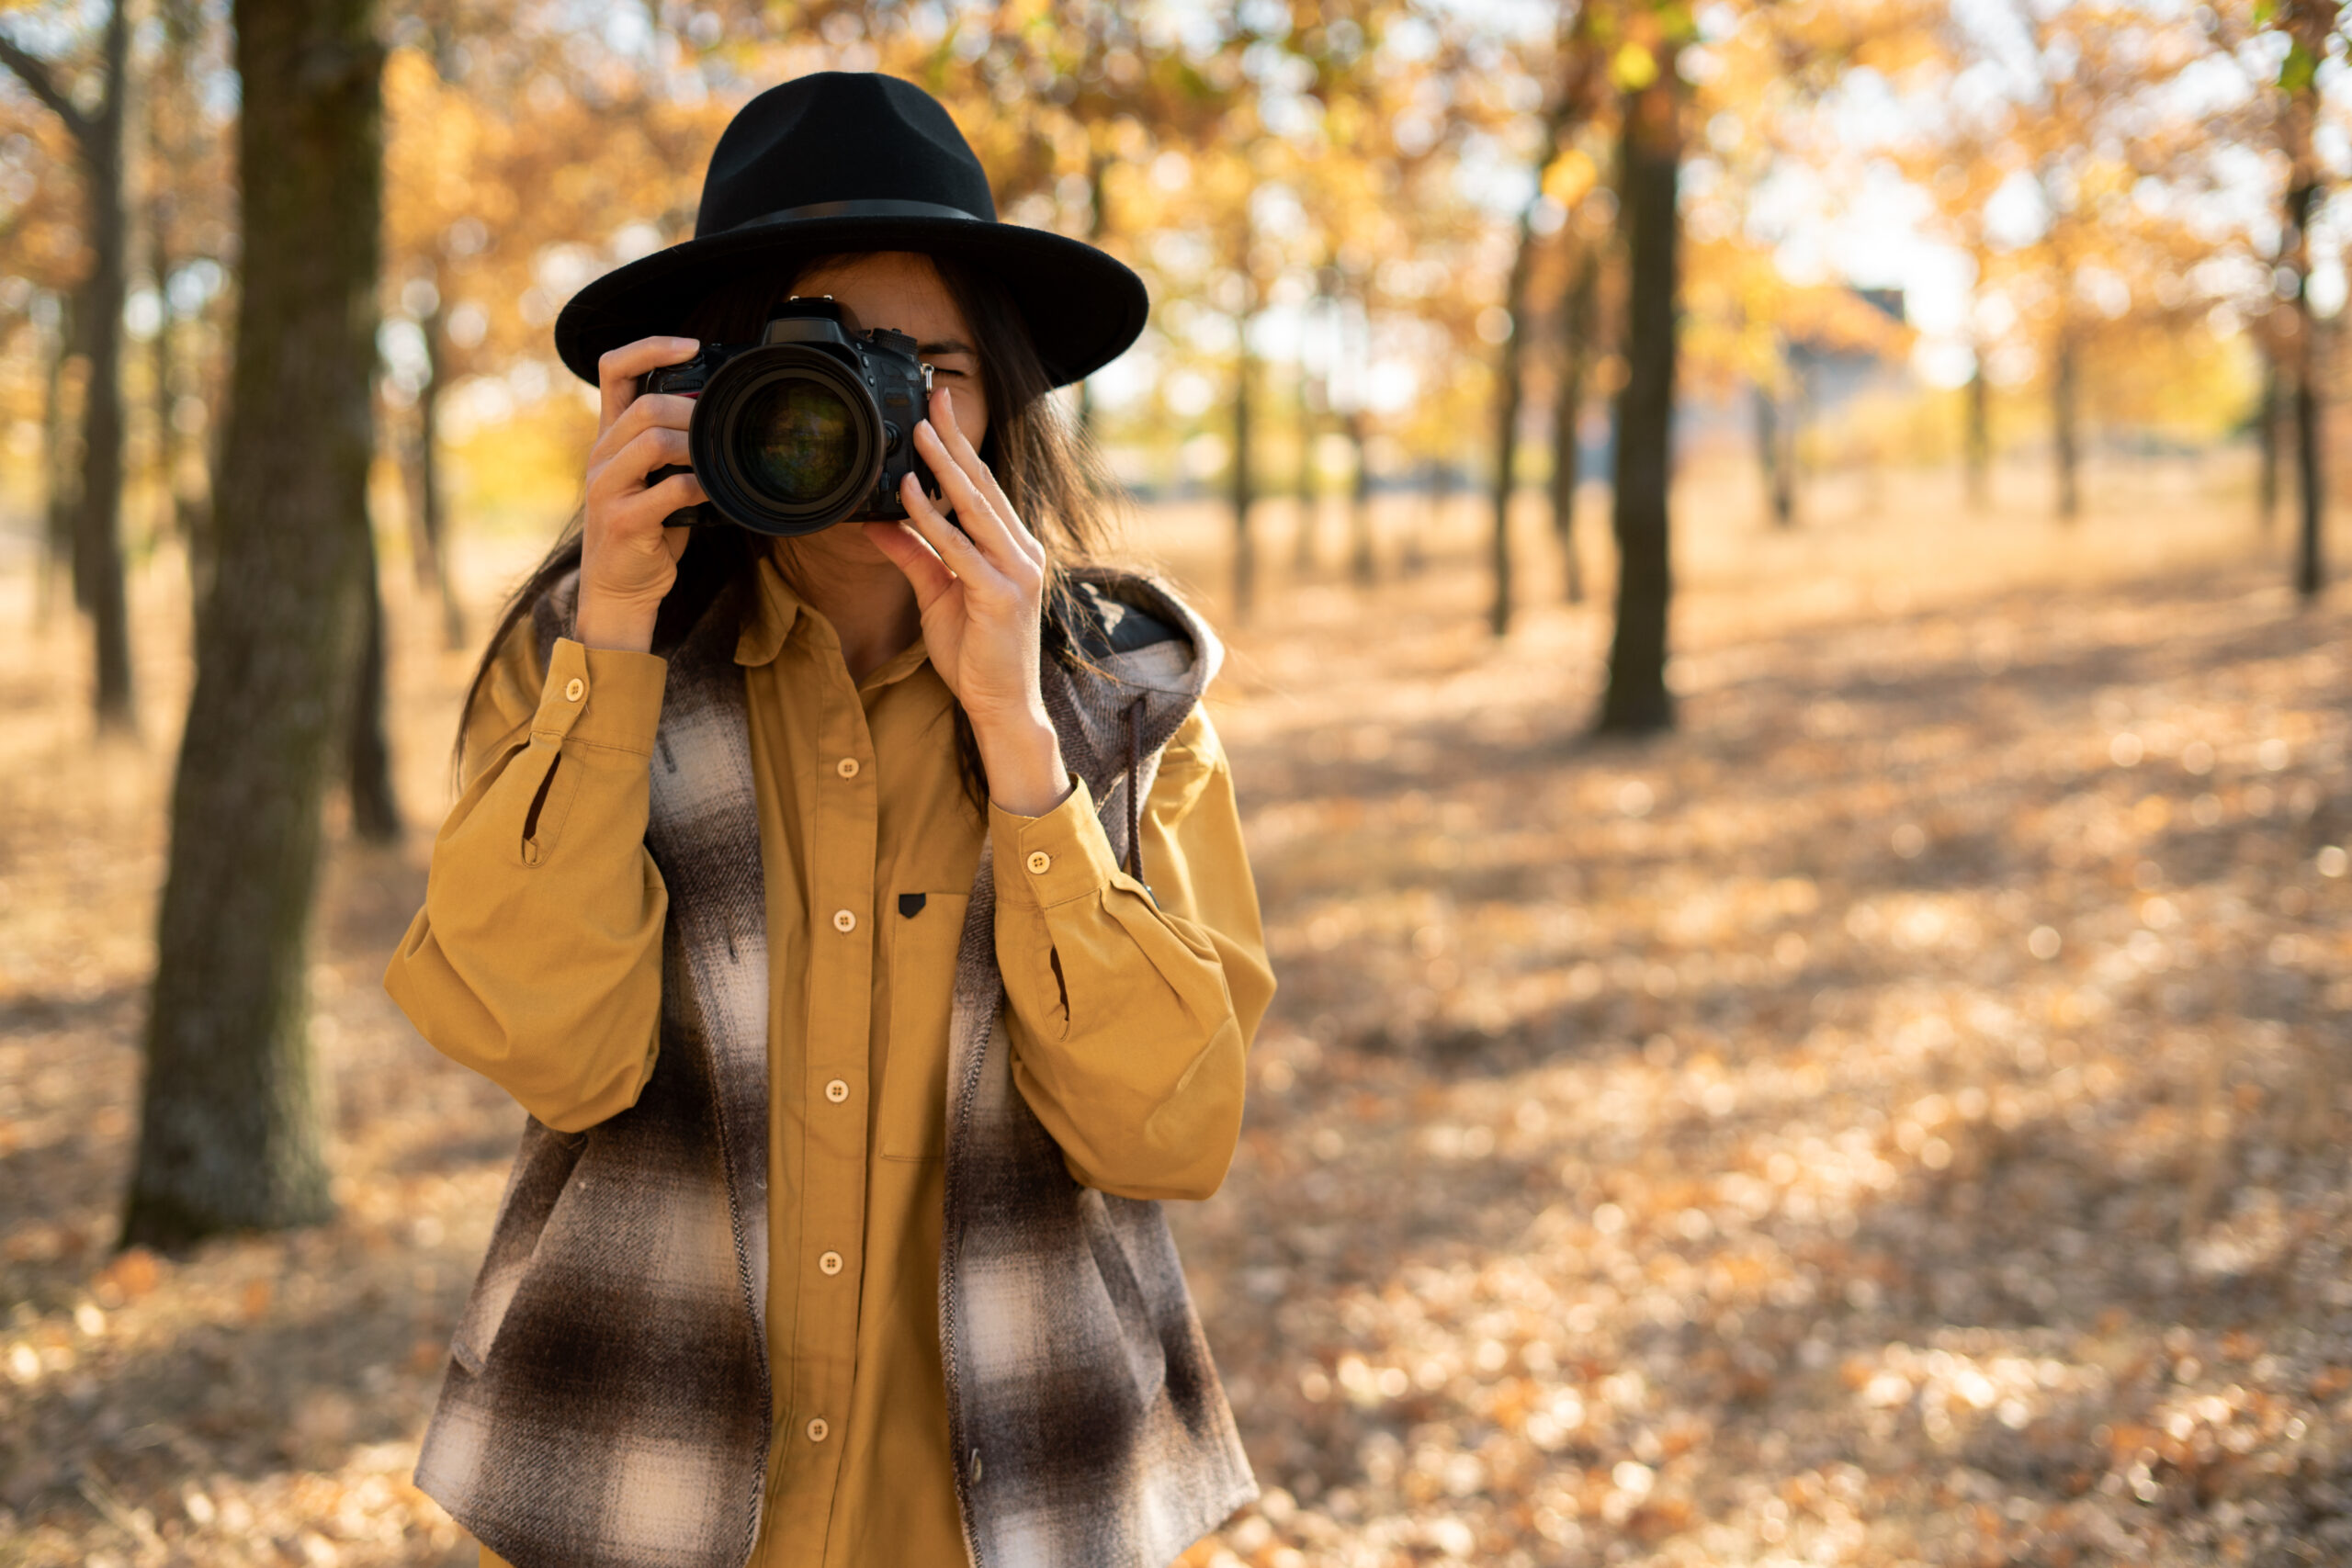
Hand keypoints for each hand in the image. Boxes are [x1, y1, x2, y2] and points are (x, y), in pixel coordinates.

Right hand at [576, 336, 707, 651]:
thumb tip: (719, 416)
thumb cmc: (646, 531)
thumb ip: (673, 446)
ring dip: (695, 445)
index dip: (650, 347)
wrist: (618, 590)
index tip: (691, 345)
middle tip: (719, 423)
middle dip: (691, 408)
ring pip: (653, 441)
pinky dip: (699, 487)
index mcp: (609, 438)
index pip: (613, 369)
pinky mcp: (623, 521)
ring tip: (715, 457)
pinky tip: (712, 493)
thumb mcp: (653, 479)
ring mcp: (607, 488)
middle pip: (644, 406)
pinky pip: (668, 490)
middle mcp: (601, 456)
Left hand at [865, 387, 1069, 815]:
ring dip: (945, 466)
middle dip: (956, 440)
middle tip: (934, 399)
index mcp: (1012, 548)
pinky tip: (910, 493)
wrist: (1001, 704)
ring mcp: (1015, 572)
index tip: (939, 412)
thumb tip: (876, 523)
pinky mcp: (1000, 594)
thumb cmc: (976, 653)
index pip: (984, 488)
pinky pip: (959, 547)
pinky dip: (933, 518)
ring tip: (920, 431)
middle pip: (983, 485)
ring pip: (974, 507)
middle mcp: (1021, 552)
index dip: (961, 448)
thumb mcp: (936, 594)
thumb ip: (912, 555)